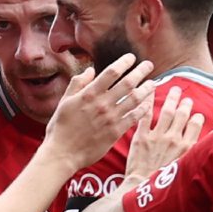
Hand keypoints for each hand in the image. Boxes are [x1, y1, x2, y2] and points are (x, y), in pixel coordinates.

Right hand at [44, 54, 155, 172]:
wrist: (62, 154)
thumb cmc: (60, 128)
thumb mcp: (65, 102)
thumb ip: (77, 84)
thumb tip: (90, 70)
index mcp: (89, 94)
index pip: (112, 72)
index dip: (124, 62)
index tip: (132, 57)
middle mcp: (102, 104)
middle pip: (128, 83)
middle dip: (141, 71)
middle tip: (149, 65)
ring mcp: (110, 118)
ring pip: (134, 99)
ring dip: (146, 89)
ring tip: (152, 83)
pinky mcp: (115, 132)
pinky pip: (134, 117)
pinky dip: (143, 109)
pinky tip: (148, 104)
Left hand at [123, 85, 205, 182]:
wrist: (143, 190)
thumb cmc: (167, 186)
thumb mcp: (188, 168)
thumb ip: (199, 151)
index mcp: (187, 146)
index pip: (196, 123)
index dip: (196, 117)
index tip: (195, 114)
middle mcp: (173, 138)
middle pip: (182, 114)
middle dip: (185, 103)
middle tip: (186, 97)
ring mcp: (157, 136)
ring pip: (167, 111)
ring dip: (172, 98)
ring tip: (174, 89)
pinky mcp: (141, 137)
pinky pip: (145, 116)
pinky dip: (147, 102)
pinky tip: (148, 92)